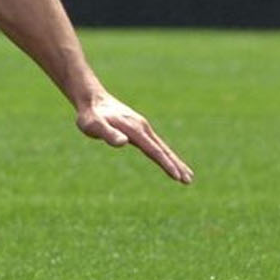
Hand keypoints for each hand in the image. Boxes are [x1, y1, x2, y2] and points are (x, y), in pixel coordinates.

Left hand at [77, 91, 192, 183]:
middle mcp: (142, 127)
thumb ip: (107, 133)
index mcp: (134, 129)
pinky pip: (155, 143)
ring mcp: (142, 127)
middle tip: (188, 181)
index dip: (166, 164)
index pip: (154, 150)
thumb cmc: (90, 115)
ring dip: (174, 161)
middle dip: (176, 165)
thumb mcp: (93, 126)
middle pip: (163, 149)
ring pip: (162, 147)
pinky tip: (167, 160)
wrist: (91, 98)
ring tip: (186, 175)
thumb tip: (123, 142)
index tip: (177, 177)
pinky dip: (165, 153)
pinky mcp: (139, 127)